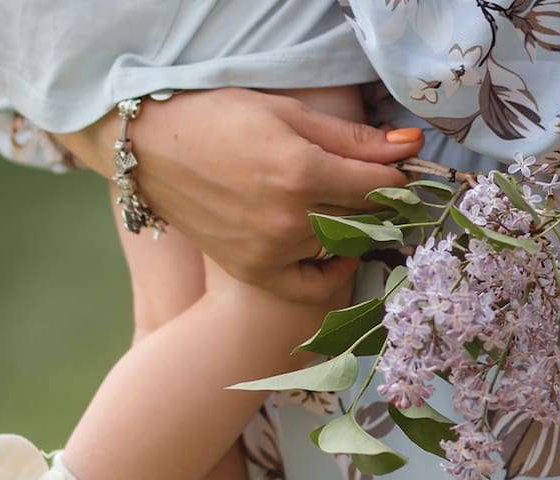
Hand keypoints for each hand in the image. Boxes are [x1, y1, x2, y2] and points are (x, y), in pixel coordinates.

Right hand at [56, 88, 422, 300]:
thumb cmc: (216, 120)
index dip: (395, 176)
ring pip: (341, 246)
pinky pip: (310, 285)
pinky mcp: (252, 270)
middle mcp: (288, 219)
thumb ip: (350, 137)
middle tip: (369, 182)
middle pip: (364, 217)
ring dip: (353, 226)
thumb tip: (408, 147)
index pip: (377, 185)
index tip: (395, 168)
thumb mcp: (286, 114)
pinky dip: (331, 272)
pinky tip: (335, 253)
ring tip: (340, 202)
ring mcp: (270, 251)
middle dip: (377, 199)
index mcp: (300, 172)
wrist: (150, 149)